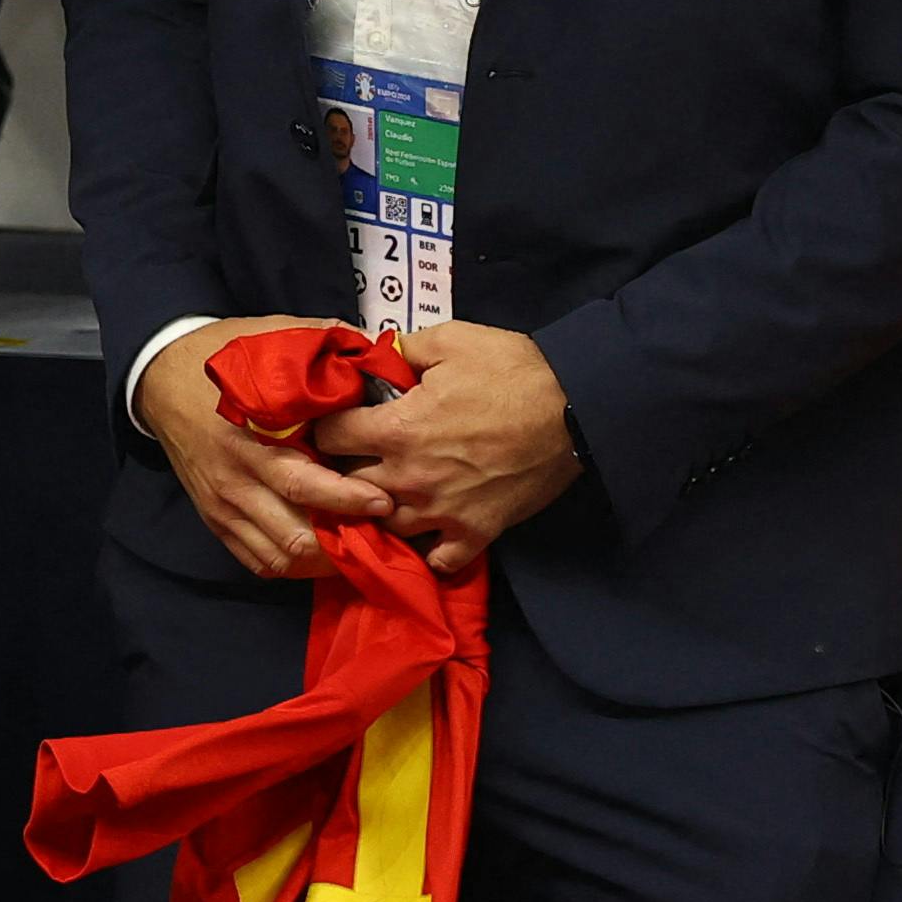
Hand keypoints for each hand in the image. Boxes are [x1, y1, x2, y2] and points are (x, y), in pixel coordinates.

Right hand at [137, 314, 398, 577]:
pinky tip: (319, 551)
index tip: (385, 501)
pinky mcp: (215, 518)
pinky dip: (293, 565)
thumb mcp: (271, 335)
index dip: (346, 499)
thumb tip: (379, 349)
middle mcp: (234, 479)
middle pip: (295, 535)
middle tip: (382, 532)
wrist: (160, 376)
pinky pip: (258, 561)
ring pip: (280, 558)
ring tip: (357, 545)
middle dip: (344, 542)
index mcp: (249, 437)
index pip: (302, 484)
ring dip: (322, 560)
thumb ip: (324, 341)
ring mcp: (222, 504)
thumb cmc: (223, 357)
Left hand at [310, 320, 580, 575]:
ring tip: (385, 494)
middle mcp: (409, 478)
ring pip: (386, 526)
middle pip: (348, 486)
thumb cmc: (511, 370)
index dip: (325, 425)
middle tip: (354, 457)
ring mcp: (442, 512)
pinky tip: (428, 531)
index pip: (329, 436)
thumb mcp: (449, 341)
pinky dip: (429, 550)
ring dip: (379, 511)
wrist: (576, 409)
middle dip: (344, 470)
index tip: (333, 420)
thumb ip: (401, 350)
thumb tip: (374, 354)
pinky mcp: (477, 533)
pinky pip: (439, 559)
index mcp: (395, 429)